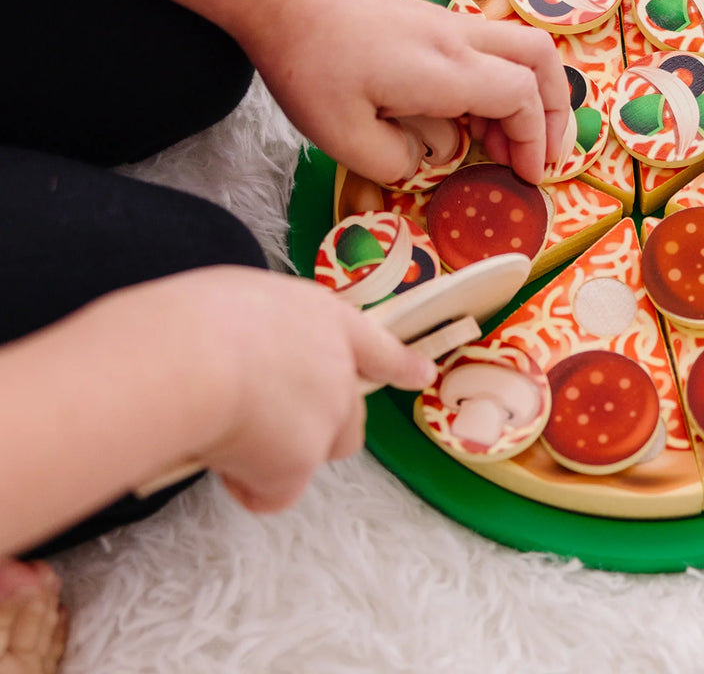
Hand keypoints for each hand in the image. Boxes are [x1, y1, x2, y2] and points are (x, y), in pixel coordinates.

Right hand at [166, 267, 435, 512]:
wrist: (192, 357)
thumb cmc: (201, 317)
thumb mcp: (246, 300)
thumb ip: (270, 332)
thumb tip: (253, 356)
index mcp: (327, 319)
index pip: (375, 346)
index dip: (400, 364)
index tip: (423, 375)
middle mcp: (339, 369)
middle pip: (348, 415)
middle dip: (316, 426)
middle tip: (259, 421)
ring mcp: (327, 417)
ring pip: (317, 452)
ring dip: (283, 455)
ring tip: (228, 434)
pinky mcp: (302, 463)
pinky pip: (276, 492)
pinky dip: (250, 487)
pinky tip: (218, 459)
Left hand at [243, 0, 569, 185]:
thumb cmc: (310, 65)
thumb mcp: (343, 136)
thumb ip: (395, 162)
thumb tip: (424, 161)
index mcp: (446, 70)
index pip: (522, 97)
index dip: (535, 140)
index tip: (525, 175)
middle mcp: (459, 40)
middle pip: (541, 59)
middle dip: (556, 109)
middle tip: (541, 153)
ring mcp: (448, 25)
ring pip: (521, 48)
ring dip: (529, 95)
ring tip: (504, 142)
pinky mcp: (432, 22)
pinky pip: (491, 48)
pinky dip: (502, 82)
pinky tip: (471, 115)